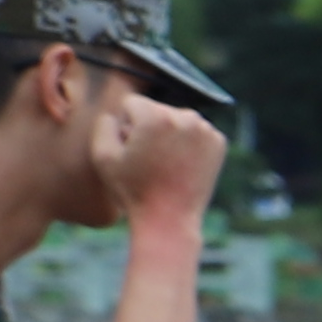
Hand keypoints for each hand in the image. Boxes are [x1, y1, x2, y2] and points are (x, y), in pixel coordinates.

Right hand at [89, 82, 225, 236]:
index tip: (130, 148)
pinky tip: (180, 163)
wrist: (169, 218)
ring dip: (167, 132)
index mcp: (156, 116)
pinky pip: (195, 131)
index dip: (124, 125)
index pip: (131, 103)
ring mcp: (206, 129)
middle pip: (155, 109)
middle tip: (147, 158)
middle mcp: (186, 117)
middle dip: (147, 126)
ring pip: (176, 118)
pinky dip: (187, 142)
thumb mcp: (103, 156)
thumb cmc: (132, 189)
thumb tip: (115, 113)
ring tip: (163, 162)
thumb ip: (103, 124)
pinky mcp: (219, 142)